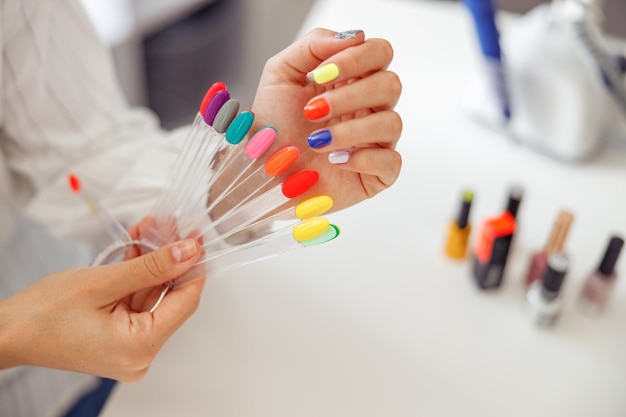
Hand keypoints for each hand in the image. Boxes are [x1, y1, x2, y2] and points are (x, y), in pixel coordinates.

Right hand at [0, 238, 203, 381]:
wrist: (6, 332)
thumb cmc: (43, 314)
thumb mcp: (103, 282)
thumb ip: (152, 267)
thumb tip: (189, 252)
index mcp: (140, 348)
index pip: (186, 302)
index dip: (193, 267)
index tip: (197, 239)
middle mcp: (140, 354)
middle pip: (170, 297)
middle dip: (169, 258)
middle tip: (172, 226)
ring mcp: (130, 346)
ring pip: (153, 295)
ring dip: (152, 261)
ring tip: (151, 227)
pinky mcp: (119, 337)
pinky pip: (136, 301)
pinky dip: (137, 275)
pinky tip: (138, 246)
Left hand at [251, 28, 402, 211]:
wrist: (261, 174)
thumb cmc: (272, 129)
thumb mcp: (280, 76)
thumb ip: (312, 46)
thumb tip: (353, 37)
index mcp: (350, 81)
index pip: (378, 53)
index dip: (356, 58)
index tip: (322, 75)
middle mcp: (367, 108)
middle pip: (391, 84)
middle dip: (350, 96)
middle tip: (313, 111)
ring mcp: (375, 141)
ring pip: (392, 122)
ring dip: (350, 130)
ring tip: (316, 142)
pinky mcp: (376, 174)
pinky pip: (392, 162)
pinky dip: (362, 159)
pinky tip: (335, 160)